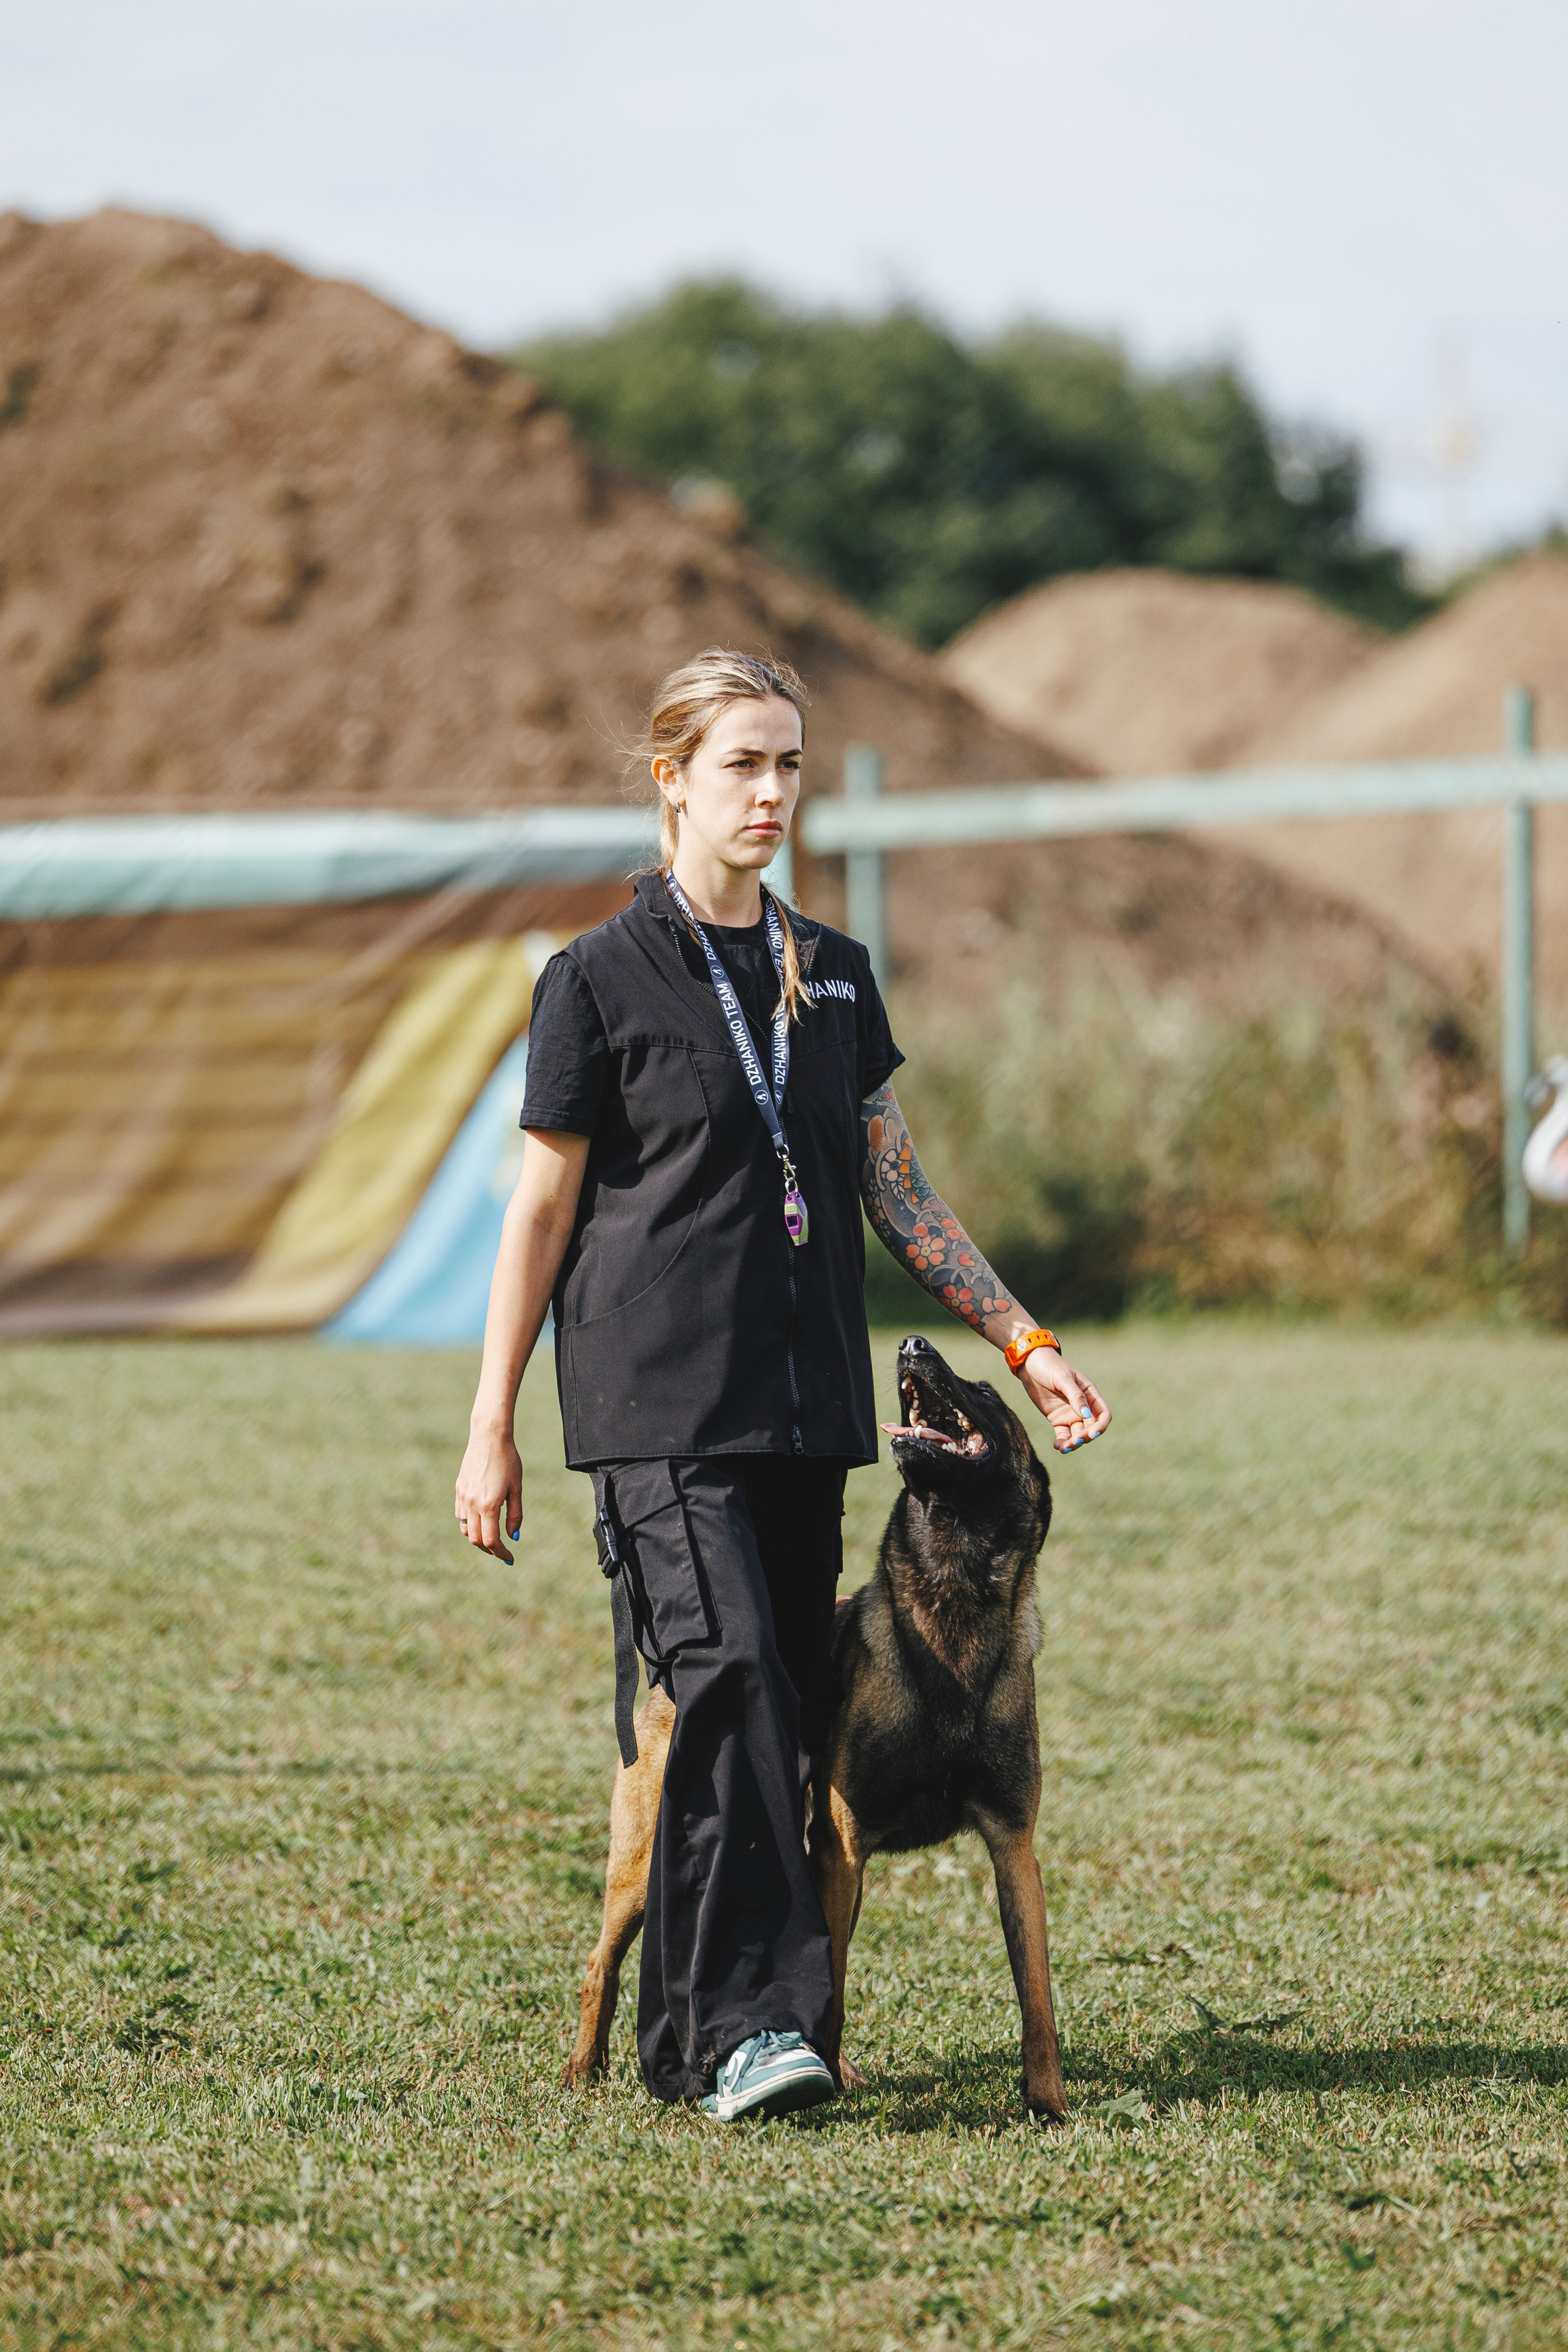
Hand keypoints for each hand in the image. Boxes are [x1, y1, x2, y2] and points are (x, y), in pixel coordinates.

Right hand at [455, 1425, 523, 1561]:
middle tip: (502, 1551)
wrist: (489, 1437)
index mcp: (488, 1505)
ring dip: (478, 1539)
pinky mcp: (458, 1490)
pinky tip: (481, 1522)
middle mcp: (472, 1504)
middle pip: (476, 1539)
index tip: (510, 1558)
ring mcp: (462, 1497)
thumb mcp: (516, 1488)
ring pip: (465, 1530)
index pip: (491, 1540)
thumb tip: (514, 1537)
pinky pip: (460, 1515)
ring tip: (492, 1539)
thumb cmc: (508, 1461)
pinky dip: (469, 1525)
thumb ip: (515, 1514)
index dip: (501, 1553)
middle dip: (490, 1549)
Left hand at [1014, 1347, 1109, 1454]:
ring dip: (1074, 1443)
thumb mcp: (1063, 1378)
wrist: (1030, 1364)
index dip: (1101, 1426)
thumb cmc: (1049, 1366)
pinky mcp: (1057, 1419)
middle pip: (1091, 1428)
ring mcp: (1070, 1414)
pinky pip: (1064, 1435)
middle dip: (1085, 1437)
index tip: (1092, 1433)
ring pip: (1078, 1434)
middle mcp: (1083, 1406)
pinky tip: (1058, 1446)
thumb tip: (1087, 1414)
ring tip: (1064, 1448)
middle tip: (1074, 1442)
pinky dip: (1063, 1442)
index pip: (1103, 1414)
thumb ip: (1075, 1396)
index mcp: (1090, 1394)